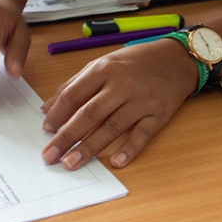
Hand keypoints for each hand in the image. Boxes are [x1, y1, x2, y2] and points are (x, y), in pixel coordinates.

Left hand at [39, 38, 199, 169]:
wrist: (176, 59)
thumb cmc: (136, 62)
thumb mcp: (103, 64)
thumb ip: (75, 85)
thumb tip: (48, 108)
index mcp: (104, 69)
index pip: (74, 94)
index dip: (58, 115)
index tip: (45, 131)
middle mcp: (122, 84)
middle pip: (89, 113)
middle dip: (67, 137)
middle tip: (50, 156)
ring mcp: (141, 100)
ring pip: (112, 126)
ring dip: (90, 147)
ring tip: (71, 163)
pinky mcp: (159, 114)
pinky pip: (142, 134)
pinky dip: (130, 149)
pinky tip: (116, 162)